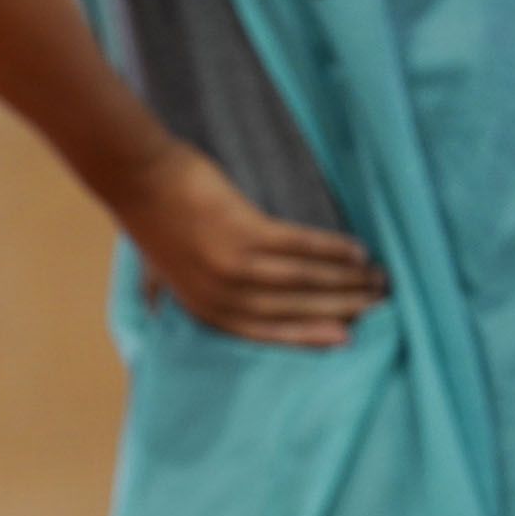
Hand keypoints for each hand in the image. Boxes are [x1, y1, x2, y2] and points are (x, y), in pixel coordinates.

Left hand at [115, 140, 383, 346]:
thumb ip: (171, 290)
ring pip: (302, 281)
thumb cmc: (152, 217)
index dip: (309, 336)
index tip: (346, 337)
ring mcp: (231, 266)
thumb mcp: (161, 268)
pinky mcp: (242, 233)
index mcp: (203, 309)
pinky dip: (332, 250)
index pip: (265, 332)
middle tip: (378, 305)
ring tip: (376, 279)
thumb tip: (163, 305)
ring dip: (345, 281)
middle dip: (340, 309)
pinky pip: (299, 246)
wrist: (136, 178)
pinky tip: (356, 251)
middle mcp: (219, 296)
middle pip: (292, 309)